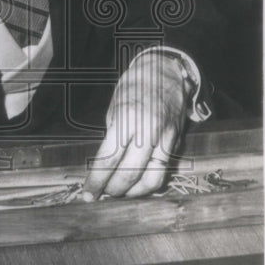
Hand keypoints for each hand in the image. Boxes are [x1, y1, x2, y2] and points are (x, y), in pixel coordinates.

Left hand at [83, 53, 189, 199]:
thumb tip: (106, 166)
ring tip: (120, 192)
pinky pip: (163, 170)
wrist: (166, 70)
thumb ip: (113, 137)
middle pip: (129, 174)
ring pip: (152, 179)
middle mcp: (148, 131)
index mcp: (127, 119)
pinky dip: (148, 182)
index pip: (109, 159)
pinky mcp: (176, 142)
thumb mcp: (115, 108)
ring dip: (133, 192)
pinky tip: (137, 184)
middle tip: (102, 193)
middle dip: (113, 190)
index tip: (88, 194)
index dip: (97, 181)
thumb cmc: (134, 86)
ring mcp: (165, 138)